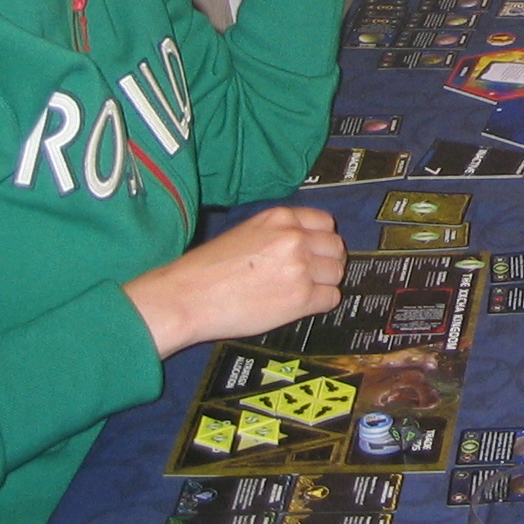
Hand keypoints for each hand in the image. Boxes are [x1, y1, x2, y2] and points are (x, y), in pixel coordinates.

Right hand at [124, 206, 344, 358]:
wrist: (186, 297)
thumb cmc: (206, 269)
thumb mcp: (246, 231)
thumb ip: (279, 232)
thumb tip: (305, 243)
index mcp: (281, 217)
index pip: (326, 222)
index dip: (322, 240)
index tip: (317, 251)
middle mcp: (295, 238)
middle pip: (336, 247)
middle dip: (327, 261)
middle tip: (312, 274)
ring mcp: (300, 267)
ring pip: (337, 273)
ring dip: (325, 283)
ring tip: (303, 291)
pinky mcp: (301, 298)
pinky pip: (331, 299)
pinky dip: (321, 304)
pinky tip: (302, 305)